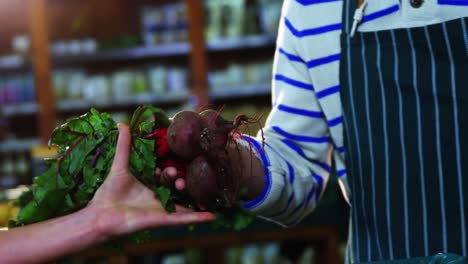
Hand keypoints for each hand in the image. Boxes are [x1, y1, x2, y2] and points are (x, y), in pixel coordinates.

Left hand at [87, 124, 213, 238]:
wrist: (101, 214)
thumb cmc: (109, 193)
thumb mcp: (120, 166)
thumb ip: (124, 146)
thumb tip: (123, 124)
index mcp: (150, 187)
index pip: (166, 177)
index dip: (169, 170)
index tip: (167, 165)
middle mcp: (158, 198)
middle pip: (176, 188)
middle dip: (179, 179)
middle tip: (173, 173)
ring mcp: (162, 210)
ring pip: (184, 203)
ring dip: (191, 195)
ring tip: (189, 186)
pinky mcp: (162, 219)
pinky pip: (182, 219)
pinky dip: (198, 218)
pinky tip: (212, 217)